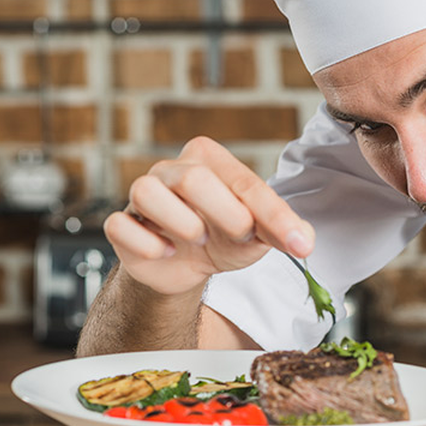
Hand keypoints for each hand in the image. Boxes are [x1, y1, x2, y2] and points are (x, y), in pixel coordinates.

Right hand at [103, 136, 314, 296]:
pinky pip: (120, 225)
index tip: (298, 244)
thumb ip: (284, 231)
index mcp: (210, 159)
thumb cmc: (223, 237)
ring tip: (199, 239)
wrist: (185, 266)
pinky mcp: (121, 223)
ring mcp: (141, 193)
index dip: (273, 215)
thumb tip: (305, 239)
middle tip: (240, 234)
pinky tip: (166, 252)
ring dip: (181, 225)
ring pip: (146, 192)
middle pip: (192, 179)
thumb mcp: (259, 234)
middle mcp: (172, 169)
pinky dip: (148, 245)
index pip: (244, 182)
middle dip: (225, 214)